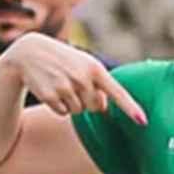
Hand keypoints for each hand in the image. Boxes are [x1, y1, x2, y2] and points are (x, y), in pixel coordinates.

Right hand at [1, 34, 146, 124]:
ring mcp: (65, 88)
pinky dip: (59, 106)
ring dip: (72, 103)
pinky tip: (52, 90)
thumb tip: (103, 109)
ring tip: (61, 84)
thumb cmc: (64, 60)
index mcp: (95, 69)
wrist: (30, 53)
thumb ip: (99, 84)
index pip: (117, 92)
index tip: (142, 121)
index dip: (130, 108)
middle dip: (88, 101)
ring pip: (78, 111)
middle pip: (96, 107)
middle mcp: (82, 78)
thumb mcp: (84, 64)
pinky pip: (63, 113)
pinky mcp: (50, 97)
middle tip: (75, 85)